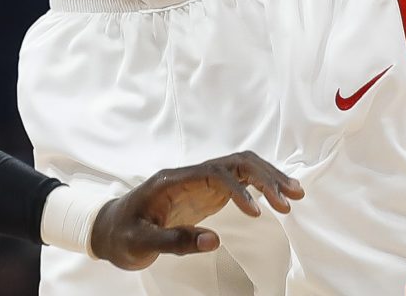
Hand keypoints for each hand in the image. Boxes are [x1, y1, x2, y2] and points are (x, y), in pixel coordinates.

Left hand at [90, 153, 302, 267]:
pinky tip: (278, 198)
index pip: (214, 173)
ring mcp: (199, 181)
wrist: (110, 230)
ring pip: (240, 168)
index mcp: (173, 180)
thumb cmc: (123, 235)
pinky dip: (260, 187)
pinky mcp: (206, 193)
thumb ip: (175, 241)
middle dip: (265, 177)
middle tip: (290, 199)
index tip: (258, 212)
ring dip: (268, 178)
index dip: (239, 188)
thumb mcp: (142, 243)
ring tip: (295, 195)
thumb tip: (214, 241)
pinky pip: (238, 182)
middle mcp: (190, 175)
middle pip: (234, 163)